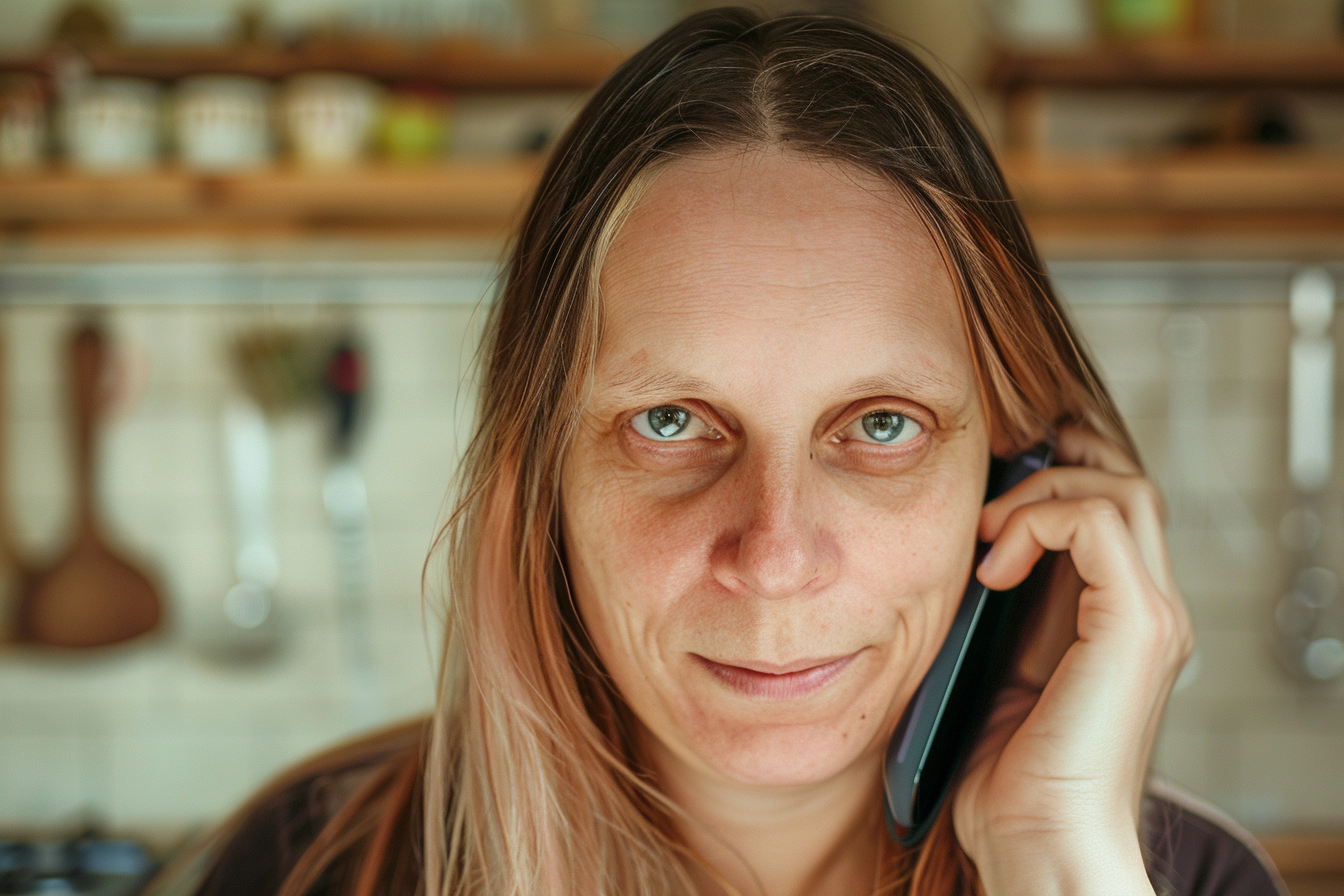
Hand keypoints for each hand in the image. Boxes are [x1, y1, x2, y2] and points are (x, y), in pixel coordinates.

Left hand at [950, 425, 1192, 895]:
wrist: (1038, 846)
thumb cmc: (1006, 776)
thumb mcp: (994, 669)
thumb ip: (998, 611)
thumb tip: (957, 554)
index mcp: (1117, 619)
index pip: (1108, 506)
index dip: (1050, 478)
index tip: (980, 491)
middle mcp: (1150, 610)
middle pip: (1124, 482)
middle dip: (1053, 464)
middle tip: (987, 491)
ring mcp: (1153, 617)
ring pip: (1122, 488)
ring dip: (1042, 491)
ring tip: (988, 533)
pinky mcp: (1139, 628)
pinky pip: (1099, 523)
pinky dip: (1039, 523)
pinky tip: (994, 570)